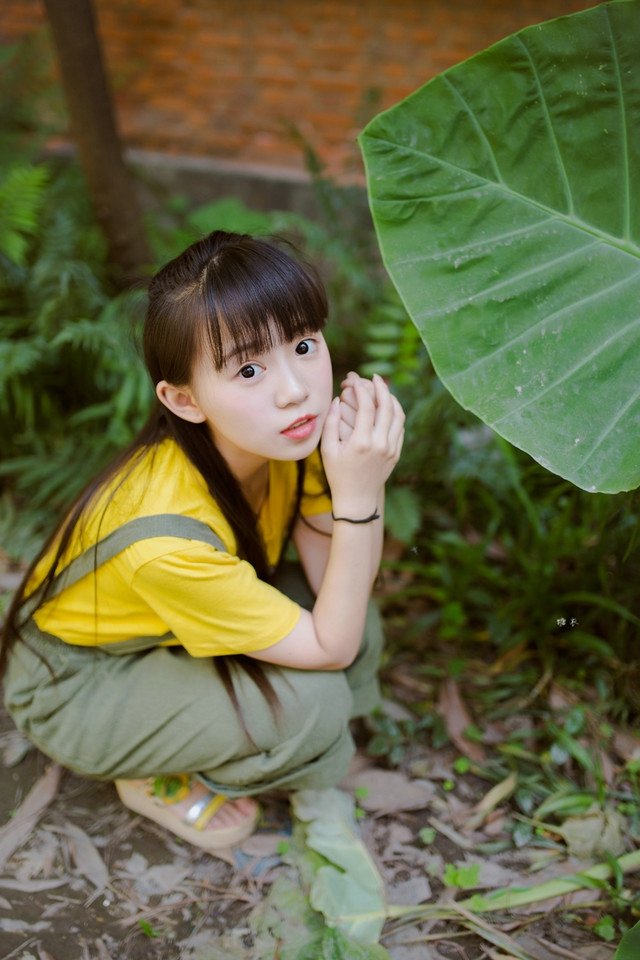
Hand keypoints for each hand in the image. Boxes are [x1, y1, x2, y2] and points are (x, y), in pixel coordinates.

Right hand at [321, 373, 404, 511]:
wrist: (357, 498)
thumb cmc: (338, 474)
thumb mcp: (327, 450)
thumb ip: (331, 423)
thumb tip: (337, 400)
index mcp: (361, 442)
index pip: (367, 406)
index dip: (361, 389)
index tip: (355, 381)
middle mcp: (380, 444)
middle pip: (387, 406)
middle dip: (380, 388)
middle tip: (374, 377)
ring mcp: (391, 449)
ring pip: (398, 415)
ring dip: (391, 399)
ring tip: (383, 389)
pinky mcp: (396, 453)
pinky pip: (400, 427)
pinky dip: (396, 413)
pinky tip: (387, 407)